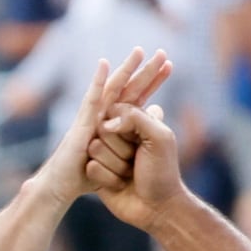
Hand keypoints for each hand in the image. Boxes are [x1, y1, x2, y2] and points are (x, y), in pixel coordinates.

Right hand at [29, 47, 169, 207]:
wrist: (81, 198)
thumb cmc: (108, 182)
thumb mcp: (133, 156)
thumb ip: (143, 130)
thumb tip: (157, 106)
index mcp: (123, 127)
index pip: (141, 97)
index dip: (154, 81)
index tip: (169, 64)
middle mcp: (109, 119)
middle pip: (130, 89)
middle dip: (146, 71)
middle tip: (161, 52)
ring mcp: (95, 121)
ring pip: (115, 91)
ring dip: (127, 70)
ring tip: (139, 52)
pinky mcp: (83, 126)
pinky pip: (91, 101)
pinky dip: (98, 82)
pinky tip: (104, 66)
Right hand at [89, 99, 188, 232]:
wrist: (158, 207)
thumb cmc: (162, 172)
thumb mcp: (159, 137)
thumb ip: (136, 118)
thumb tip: (107, 124)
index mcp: (133, 122)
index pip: (112, 110)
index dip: (124, 126)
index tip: (139, 140)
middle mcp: (116, 135)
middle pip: (101, 130)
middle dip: (121, 149)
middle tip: (136, 160)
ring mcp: (105, 154)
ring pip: (94, 148)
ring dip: (116, 165)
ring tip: (129, 173)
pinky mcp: (96, 173)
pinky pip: (91, 168)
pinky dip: (109, 179)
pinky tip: (120, 185)